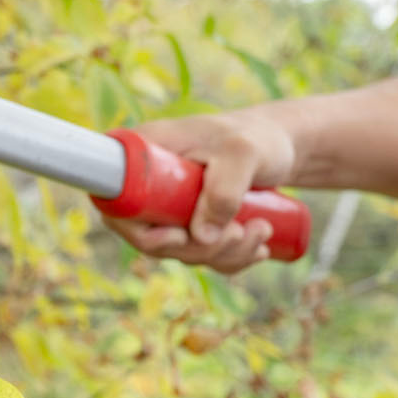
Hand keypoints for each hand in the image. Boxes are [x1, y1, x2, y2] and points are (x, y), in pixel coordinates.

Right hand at [97, 110, 298, 273]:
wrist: (278, 143)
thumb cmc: (256, 138)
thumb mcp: (243, 154)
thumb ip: (224, 190)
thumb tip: (200, 237)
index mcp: (143, 154)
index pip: (118, 205)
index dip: (140, 232)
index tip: (179, 235)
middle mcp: (148, 184)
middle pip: (151, 238)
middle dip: (200, 248)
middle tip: (242, 232)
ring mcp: (168, 207)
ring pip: (182, 252)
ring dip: (224, 254)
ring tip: (263, 229)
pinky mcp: (190, 222)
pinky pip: (201, 255)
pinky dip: (230, 259)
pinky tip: (258, 248)